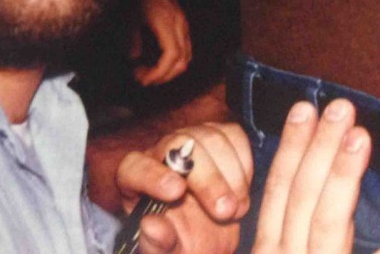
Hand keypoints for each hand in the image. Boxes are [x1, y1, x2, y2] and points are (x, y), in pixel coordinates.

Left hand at [116, 122, 251, 253]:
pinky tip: (241, 194)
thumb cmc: (181, 245)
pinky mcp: (222, 138)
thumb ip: (157, 243)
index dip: (153, 175)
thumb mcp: (168, 252)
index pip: (135, 167)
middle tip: (223, 211)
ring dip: (229, 175)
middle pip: (177, 145)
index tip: (175, 192)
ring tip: (235, 210)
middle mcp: (162, 154)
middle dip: (206, 177)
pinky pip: (235, 137)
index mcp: (136, 179)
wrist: (209, 242)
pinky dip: (244, 165)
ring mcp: (193, 142)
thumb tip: (151, 227)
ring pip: (209, 137)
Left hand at [131, 0, 191, 85]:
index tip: (143, 78)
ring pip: (186, 55)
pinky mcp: (181, 22)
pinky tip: (156, 59)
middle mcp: (179, 25)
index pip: (172, 56)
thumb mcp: (130, 14)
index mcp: (167, 23)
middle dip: (164, 75)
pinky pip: (184, 47)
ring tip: (149, 72)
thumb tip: (134, 58)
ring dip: (169, 69)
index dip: (160, 72)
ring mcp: (182, 23)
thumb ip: (132, 36)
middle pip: (182, 60)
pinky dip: (173, 59)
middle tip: (143, 78)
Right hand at [253, 99, 379, 253]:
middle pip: (302, 196)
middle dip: (320, 147)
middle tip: (341, 107)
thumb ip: (287, 239)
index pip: (279, 190)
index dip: (291, 147)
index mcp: (269, 251)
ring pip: (327, 222)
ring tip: (362, 138)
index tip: (305, 108)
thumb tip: (311, 185)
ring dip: (344, 176)